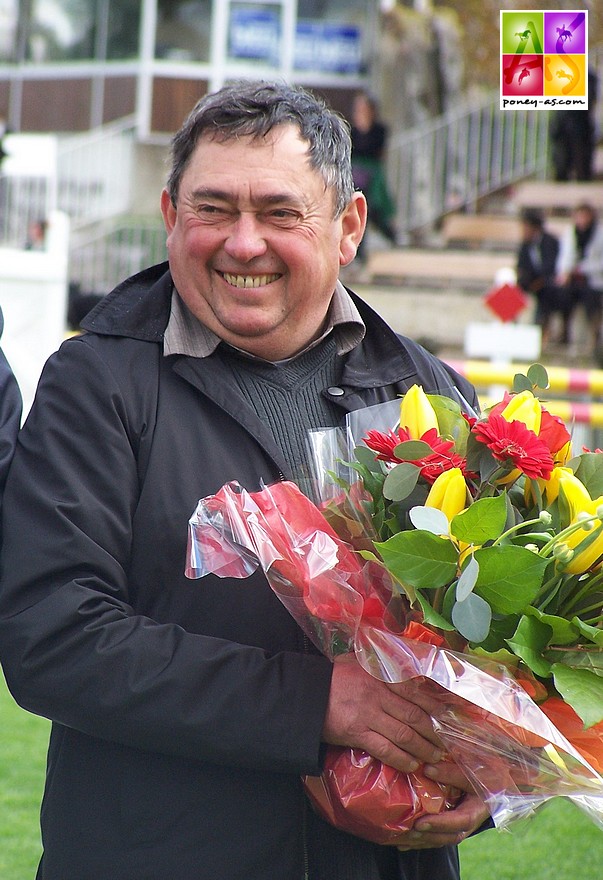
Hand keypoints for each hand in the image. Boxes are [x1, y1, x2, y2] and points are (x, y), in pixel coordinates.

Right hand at [321, 654, 445, 772]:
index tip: (448, 717)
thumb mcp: (357, 661)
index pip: (415, 692)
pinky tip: (412, 765)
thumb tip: (402, 667)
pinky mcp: (357, 733)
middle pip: (414, 715)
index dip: (434, 706)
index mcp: (380, 675)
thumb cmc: (332, 676)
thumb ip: (380, 664)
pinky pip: (385, 749)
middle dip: (433, 732)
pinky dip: (401, 759)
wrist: (305, 693)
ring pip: (404, 734)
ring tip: (435, 758)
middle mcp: (378, 694)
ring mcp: (368, 714)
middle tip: (446, 743)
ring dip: (423, 748)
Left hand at [394, 759, 489, 850]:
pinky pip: (437, 836)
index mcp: (477, 809)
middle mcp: (469, 822)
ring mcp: (460, 825)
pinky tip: (403, 842)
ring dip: (421, 841)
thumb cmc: (485, 772)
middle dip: (427, 836)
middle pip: (449, 836)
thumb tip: (427, 769)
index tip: (421, 823)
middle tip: (407, 832)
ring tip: (401, 838)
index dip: (441, 824)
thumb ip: (452, 772)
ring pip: (441, 839)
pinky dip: (421, 840)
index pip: (461, 821)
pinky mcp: (452, 824)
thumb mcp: (473, 770)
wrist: (497, 781)